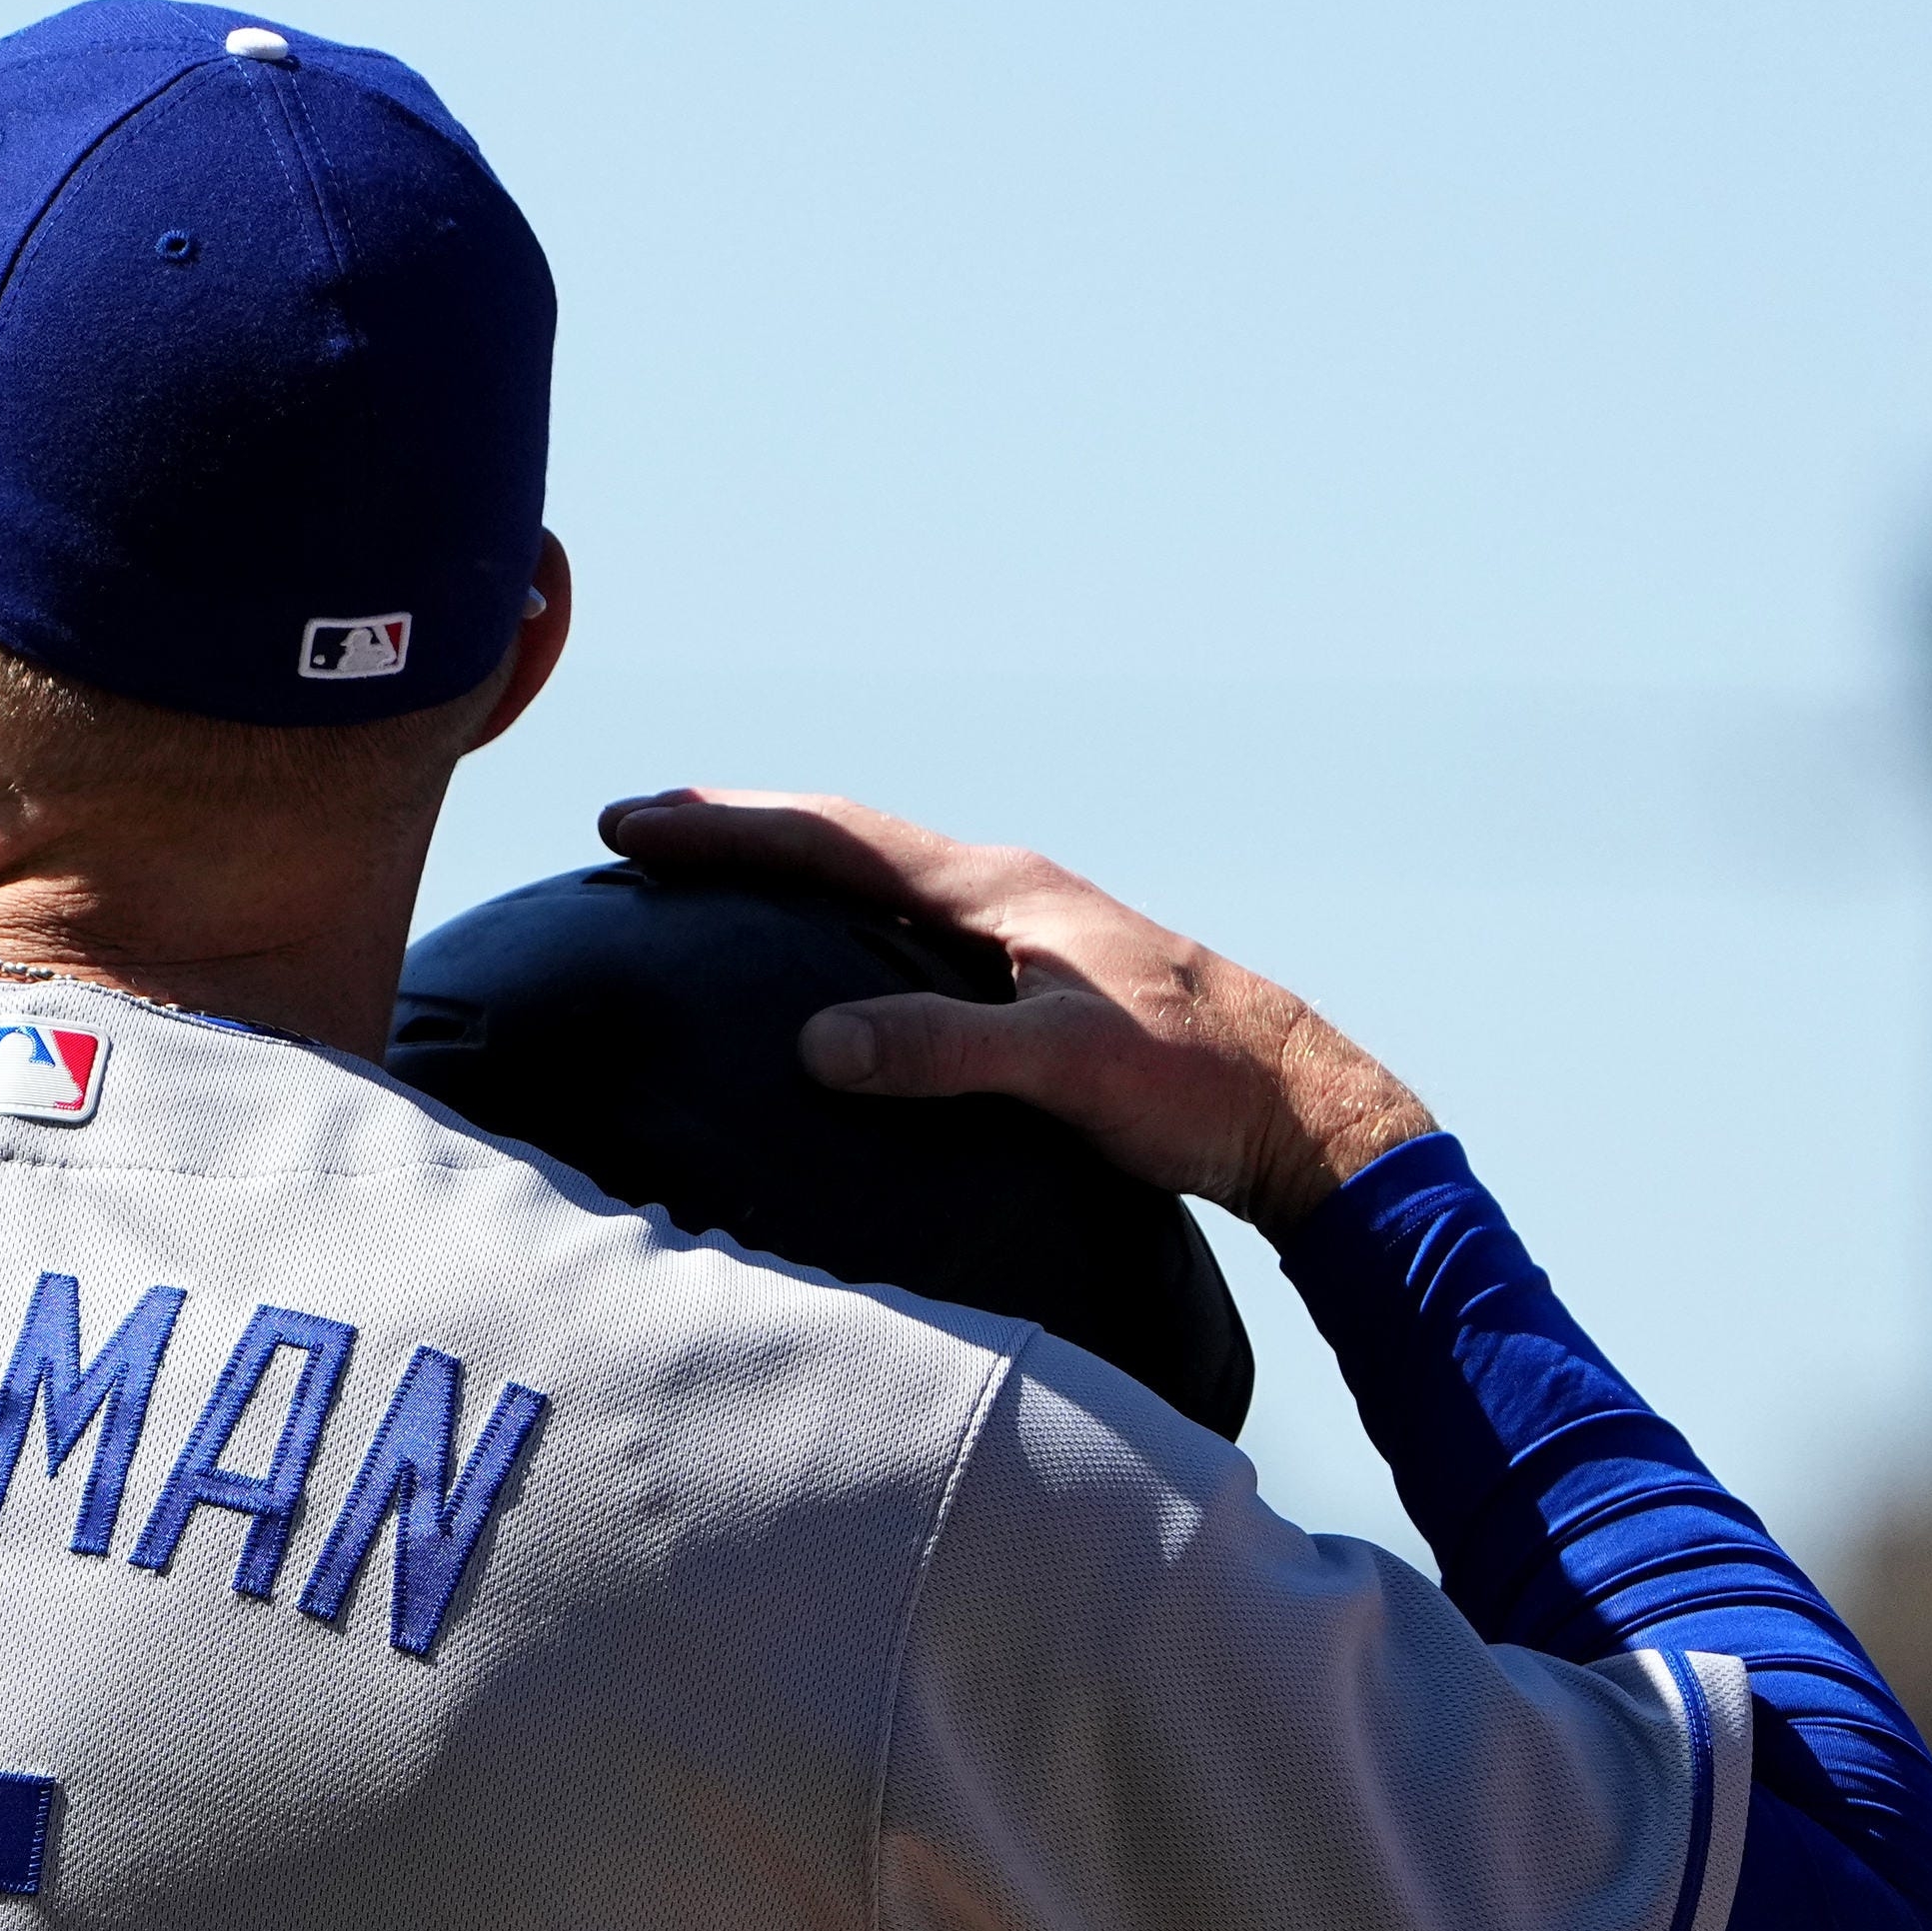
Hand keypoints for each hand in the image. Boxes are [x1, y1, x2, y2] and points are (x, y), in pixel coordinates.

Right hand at [595, 790, 1432, 1231]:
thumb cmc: (1193, 1083)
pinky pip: (907, 925)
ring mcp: (1023, 930)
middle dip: (739, 830)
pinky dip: (839, 918)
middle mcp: (1005, 891)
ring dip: (787, 867)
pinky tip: (822, 957)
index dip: (728, 830)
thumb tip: (814, 1040)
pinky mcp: (1038, 978)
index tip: (632, 823)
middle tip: (640, 826)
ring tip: (708, 876)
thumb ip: (940, 1050)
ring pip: (877, 877)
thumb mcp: (1062, 1066)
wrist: (1299, 1107)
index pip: (835, 840)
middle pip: (845, 840)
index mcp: (998, 889)